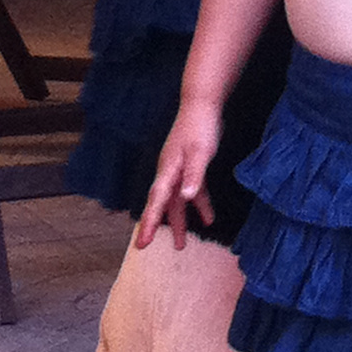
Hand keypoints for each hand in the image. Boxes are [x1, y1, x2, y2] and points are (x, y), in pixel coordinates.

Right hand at [137, 102, 220, 250]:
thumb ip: (194, 175)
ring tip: (181, 244)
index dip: (150, 222)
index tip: (142, 242)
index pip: (156, 201)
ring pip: (176, 201)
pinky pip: (192, 191)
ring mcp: (179, 169)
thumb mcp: (200, 152)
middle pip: (161, 204)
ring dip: (179, 221)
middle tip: (144, 246)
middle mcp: (169, 172)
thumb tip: (186, 198)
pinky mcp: (191, 166)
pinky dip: (200, 204)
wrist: (202, 104)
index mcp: (168, 170)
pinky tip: (209, 218)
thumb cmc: (200, 127)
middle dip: (155, 225)